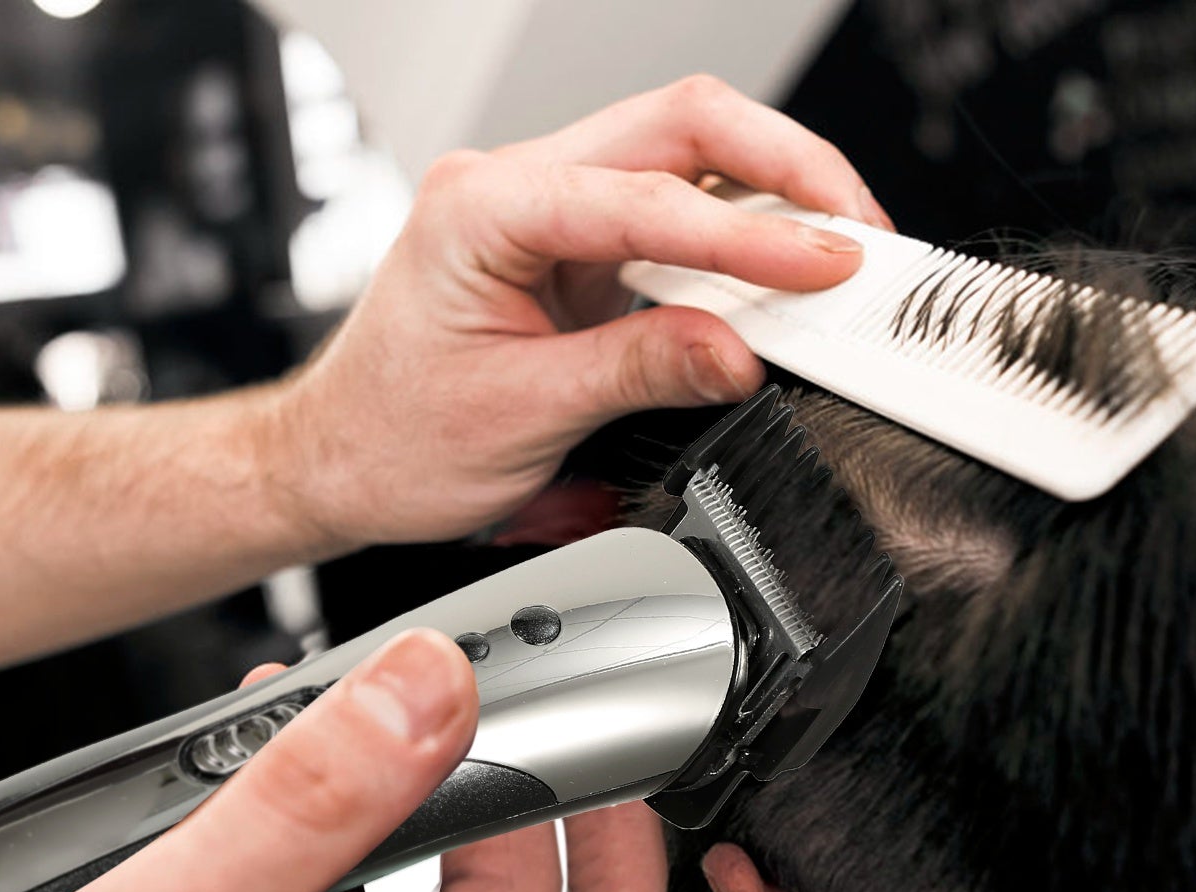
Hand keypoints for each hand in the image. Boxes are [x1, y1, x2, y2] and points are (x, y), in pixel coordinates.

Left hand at [272, 75, 891, 548]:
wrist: (340, 460)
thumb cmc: (392, 436)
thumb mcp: (523, 416)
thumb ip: (637, 372)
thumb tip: (736, 353)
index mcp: (483, 209)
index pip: (647, 198)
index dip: (749, 237)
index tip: (821, 270)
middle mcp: (513, 187)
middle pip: (679, 127)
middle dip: (784, 168)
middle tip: (855, 230)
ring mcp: (544, 213)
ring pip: (681, 158)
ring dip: (764, 197)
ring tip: (830, 253)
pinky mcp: (568, 250)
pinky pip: (667, 219)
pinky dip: (729, 242)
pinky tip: (769, 278)